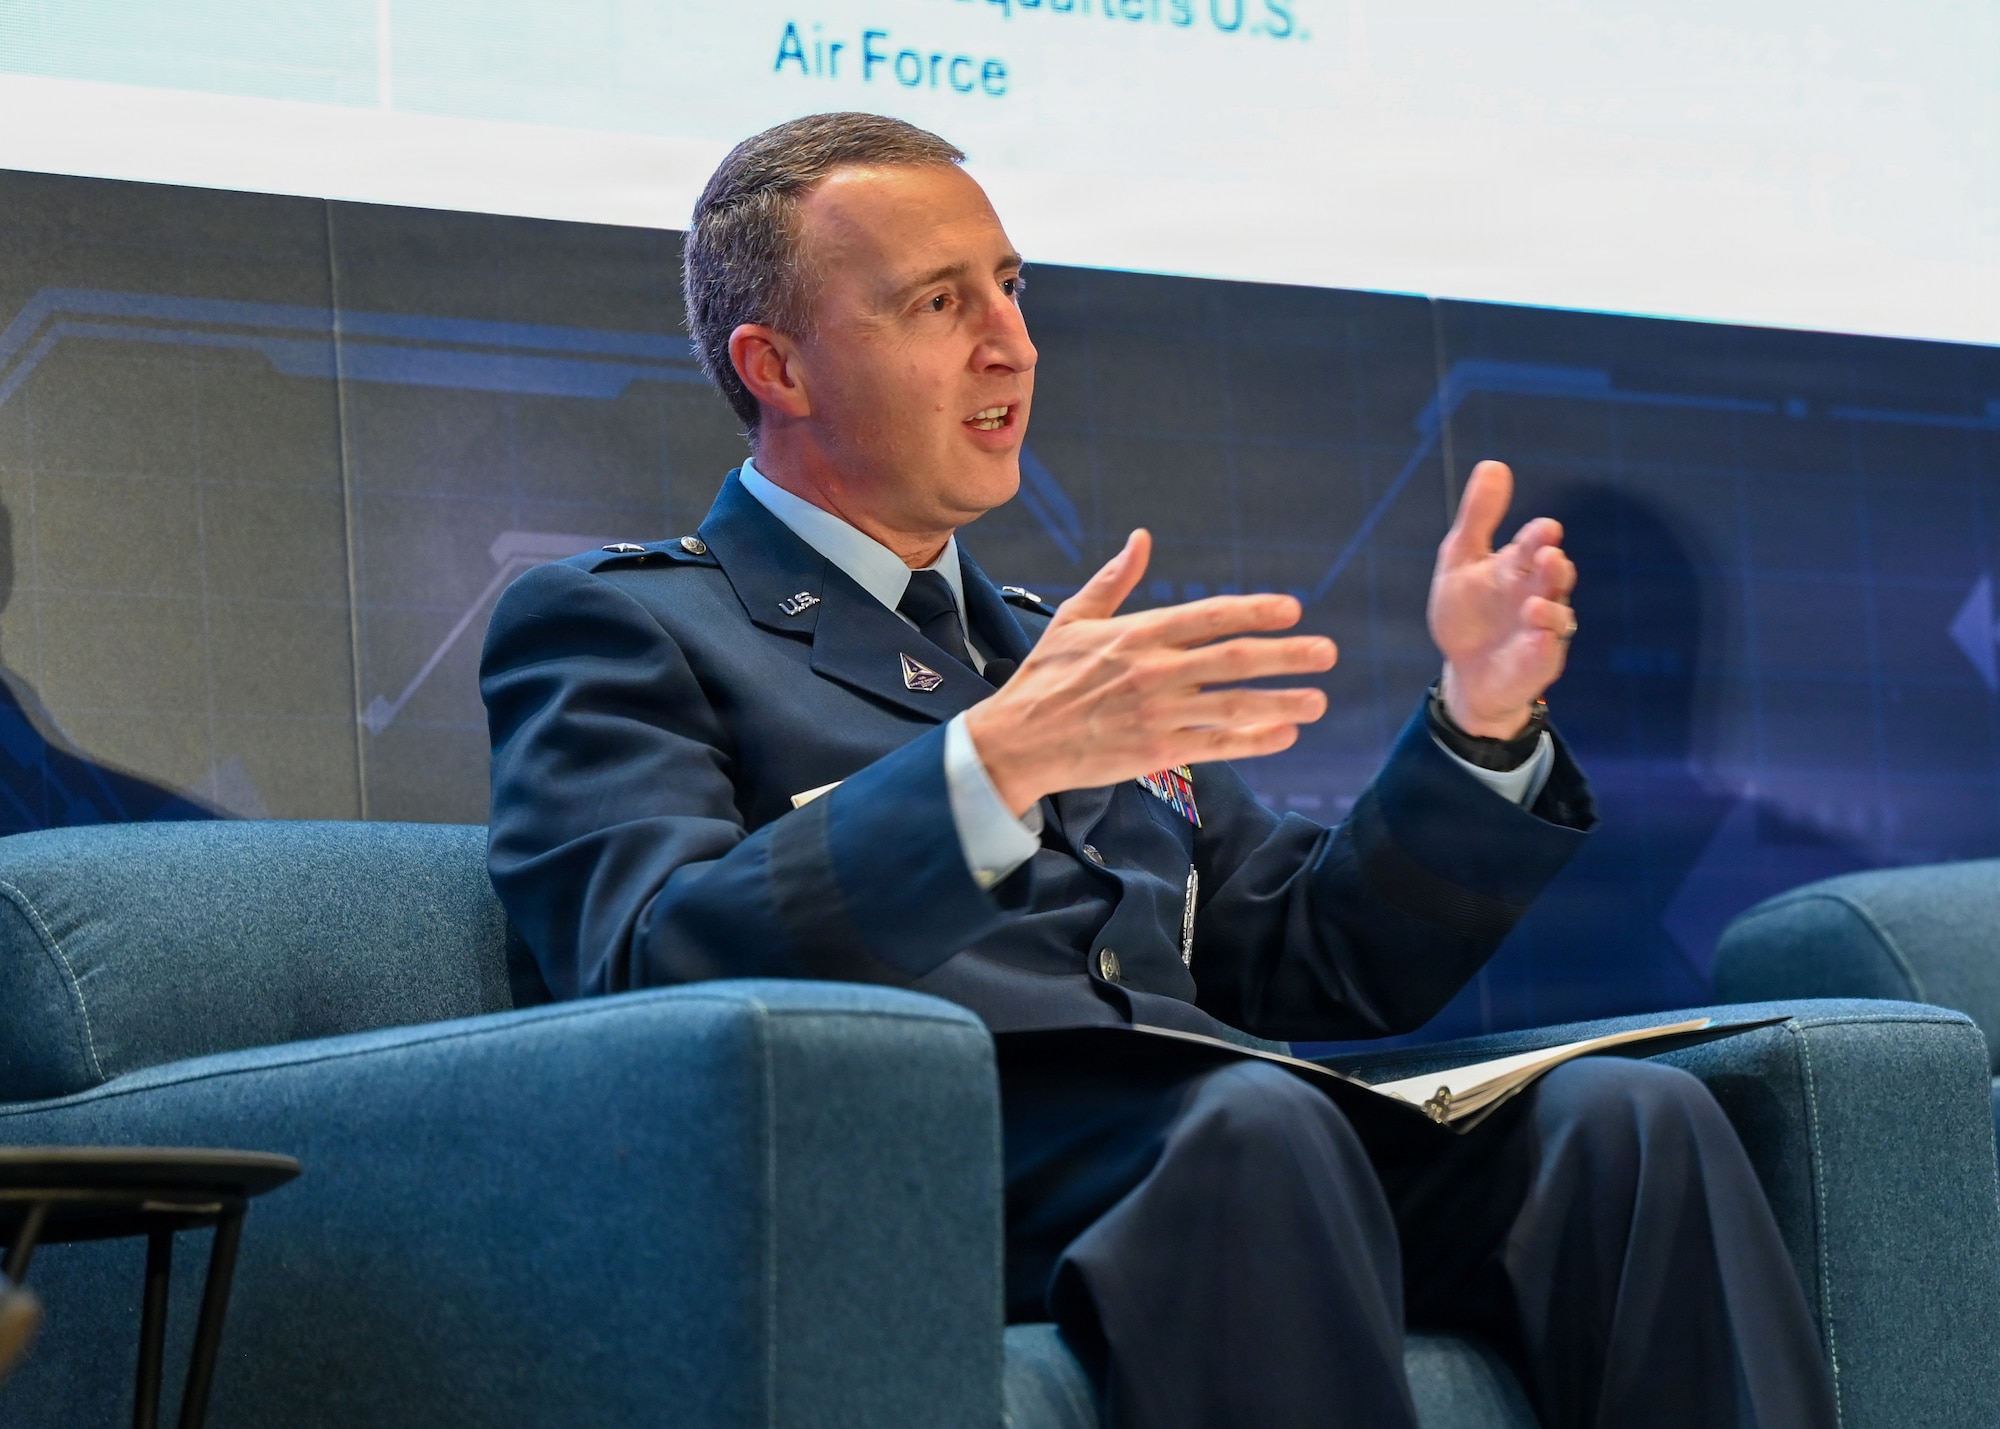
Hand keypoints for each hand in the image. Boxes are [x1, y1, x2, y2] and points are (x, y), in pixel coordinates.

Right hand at [963, 530, 1337, 815]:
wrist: (1015, 742)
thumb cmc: (1045, 678)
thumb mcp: (1073, 619)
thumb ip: (1114, 580)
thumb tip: (1142, 538)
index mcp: (1137, 634)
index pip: (1208, 616)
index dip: (1253, 611)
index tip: (1292, 609)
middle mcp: (1153, 672)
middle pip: (1233, 660)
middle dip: (1286, 656)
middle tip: (1327, 652)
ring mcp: (1157, 714)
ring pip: (1233, 707)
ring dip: (1281, 703)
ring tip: (1318, 701)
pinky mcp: (1156, 753)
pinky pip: (1216, 746)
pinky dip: (1253, 741)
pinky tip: (1284, 736)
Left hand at [1427, 460, 1576, 737]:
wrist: (1466, 671)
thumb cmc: (1468, 612)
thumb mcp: (1461, 560)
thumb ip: (1478, 517)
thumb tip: (1493, 464)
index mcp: (1519, 566)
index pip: (1533, 545)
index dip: (1539, 537)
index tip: (1545, 529)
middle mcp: (1538, 595)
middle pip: (1553, 578)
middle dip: (1552, 569)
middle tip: (1548, 558)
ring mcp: (1542, 631)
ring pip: (1556, 618)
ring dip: (1548, 611)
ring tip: (1534, 605)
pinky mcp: (1539, 664)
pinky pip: (1546, 656)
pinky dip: (1543, 647)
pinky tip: (1537, 638)